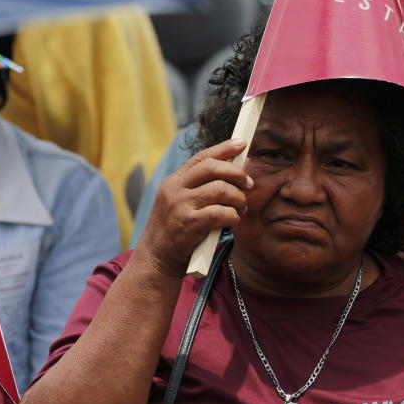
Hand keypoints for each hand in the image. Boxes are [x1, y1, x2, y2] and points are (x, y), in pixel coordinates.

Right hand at [135, 139, 251, 278]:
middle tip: (248, 185)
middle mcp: (175, 189)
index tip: (242, 142)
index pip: (202, 157)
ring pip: (221, 189)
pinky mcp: (188, 225)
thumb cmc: (176, 231)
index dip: (225, 148)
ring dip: (238, 198)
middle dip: (237, 173)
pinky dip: (233, 216)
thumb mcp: (183, 203)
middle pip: (213, 168)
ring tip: (240, 208)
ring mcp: (180, 206)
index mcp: (174, 181)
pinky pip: (221, 213)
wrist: (156, 260)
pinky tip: (232, 221)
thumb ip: (205, 186)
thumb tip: (241, 166)